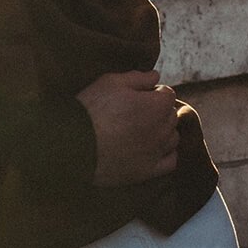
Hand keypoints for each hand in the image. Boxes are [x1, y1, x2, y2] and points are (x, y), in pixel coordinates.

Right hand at [77, 70, 179, 186]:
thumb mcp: (111, 82)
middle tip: (136, 110)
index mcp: (156, 105)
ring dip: (163, 130)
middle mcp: (162, 129)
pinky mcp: (147, 171)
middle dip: (159, 110)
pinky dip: (166, 153)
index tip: (138, 94)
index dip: (153, 91)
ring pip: (173, 137)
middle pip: (171, 115)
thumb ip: (138, 77)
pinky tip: (153, 149)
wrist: (74, 144)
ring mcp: (156, 151)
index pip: (168, 94)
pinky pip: (170, 161)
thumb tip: (156, 76)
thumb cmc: (91, 109)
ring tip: (142, 129)